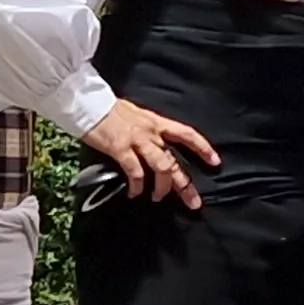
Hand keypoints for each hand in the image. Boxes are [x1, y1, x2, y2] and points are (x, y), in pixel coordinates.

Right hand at [86, 98, 217, 208]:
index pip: (187, 134)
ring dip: (163, 187)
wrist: (88, 102)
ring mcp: (137, 140)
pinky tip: (135, 193)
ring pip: (161, 167)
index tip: (215, 161)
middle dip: (185, 184)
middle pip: (175, 160)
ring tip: (159, 197)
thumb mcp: (136, 116)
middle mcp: (151, 132)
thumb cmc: (109, 110)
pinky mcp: (120, 149)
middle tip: (194, 202)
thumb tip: (155, 145)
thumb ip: (148, 130)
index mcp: (156, 122)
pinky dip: (137, 186)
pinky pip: (135, 172)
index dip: (203, 148)